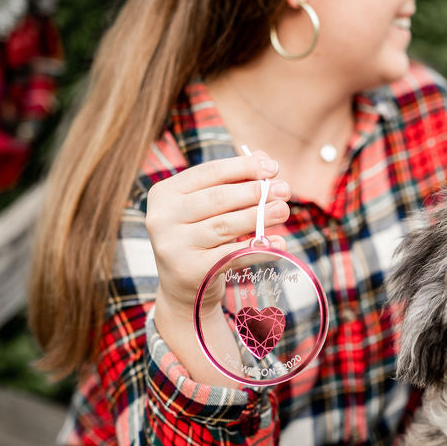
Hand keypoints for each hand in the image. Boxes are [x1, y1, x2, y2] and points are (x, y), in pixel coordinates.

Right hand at [145, 151, 290, 320]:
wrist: (184, 289)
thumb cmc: (202, 238)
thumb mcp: (209, 208)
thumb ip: (232, 181)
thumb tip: (263, 156)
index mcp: (164, 193)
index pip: (209, 173)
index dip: (244, 168)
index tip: (273, 167)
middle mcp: (162, 218)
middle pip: (218, 198)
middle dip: (255, 192)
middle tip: (285, 190)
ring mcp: (173, 246)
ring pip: (225, 226)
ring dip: (259, 216)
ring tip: (283, 210)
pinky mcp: (190, 271)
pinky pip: (232, 256)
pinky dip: (259, 249)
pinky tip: (280, 243)